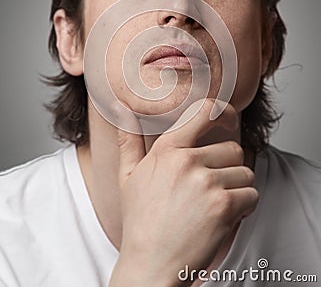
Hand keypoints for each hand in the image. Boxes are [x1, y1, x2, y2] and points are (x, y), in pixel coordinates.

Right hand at [109, 99, 257, 286]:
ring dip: (237, 190)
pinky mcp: (223, 206)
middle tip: (212, 189)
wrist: (150, 265)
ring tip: (214, 206)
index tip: (229, 120)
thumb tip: (121, 108)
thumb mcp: (128, 177)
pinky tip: (223, 218)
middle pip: (233, 149)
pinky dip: (244, 208)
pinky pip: (251, 194)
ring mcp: (206, 183)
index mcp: (167, 150)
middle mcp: (187, 161)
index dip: (224, 112)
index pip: (205, 112)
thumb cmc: (141, 221)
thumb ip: (128, 140)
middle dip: (229, 168)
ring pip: (244, 173)